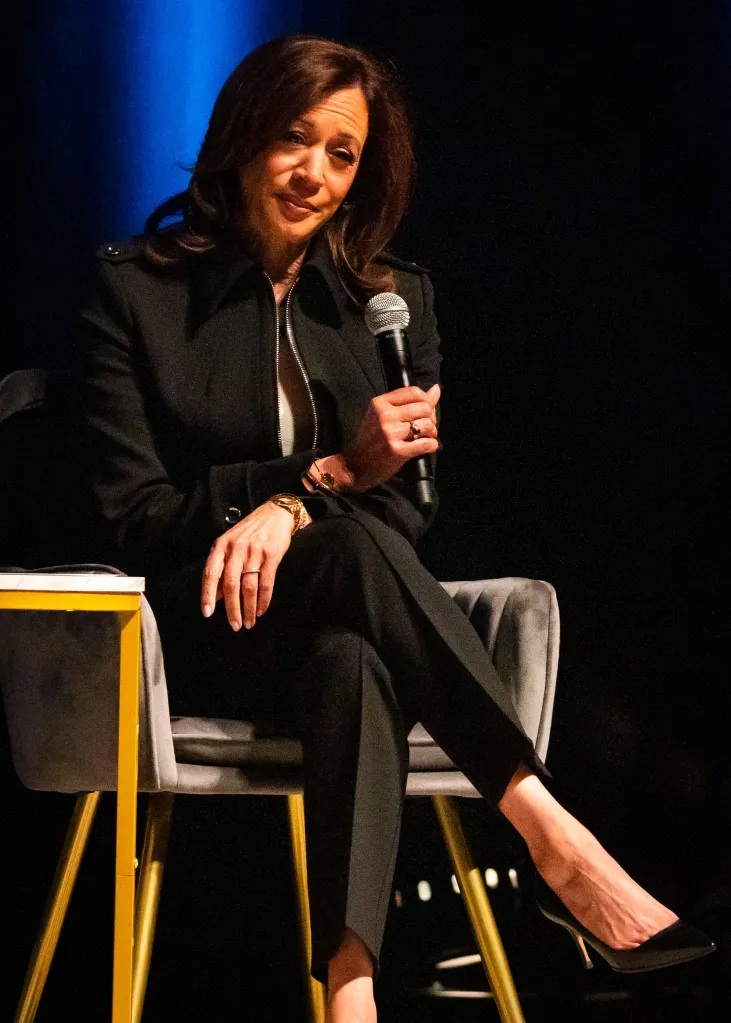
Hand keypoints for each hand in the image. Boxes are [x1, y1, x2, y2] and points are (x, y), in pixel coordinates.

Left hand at [201, 500, 310, 629]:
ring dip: (248, 609)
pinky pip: (266, 583)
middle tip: (234, 625)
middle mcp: (236, 549)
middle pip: (230, 584)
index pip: (211, 573)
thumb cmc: (250, 532)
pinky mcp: (271, 556)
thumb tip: (217, 596)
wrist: (275, 514)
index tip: (207, 613)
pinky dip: (263, 600)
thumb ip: (222, 567)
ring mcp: (254, 552)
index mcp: (222, 545)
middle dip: (232, 608)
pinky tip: (261, 610)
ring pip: (248, 586)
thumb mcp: (230, 543)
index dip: (208, 594)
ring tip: (249, 623)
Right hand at [326, 383, 439, 492]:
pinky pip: (426, 444)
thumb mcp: (383, 416)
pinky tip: (426, 447)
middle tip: (425, 428)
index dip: (426, 401)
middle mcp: (385, 415)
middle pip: (424, 407)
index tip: (424, 412)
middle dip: (431, 418)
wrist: (353, 466)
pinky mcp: (397, 451)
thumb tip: (436, 389)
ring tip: (425, 438)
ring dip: (432, 433)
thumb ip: (408, 402)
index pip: (414, 392)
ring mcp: (390, 433)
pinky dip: (431, 446)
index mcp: (380, 403)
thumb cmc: (370, 440)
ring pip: (427, 425)